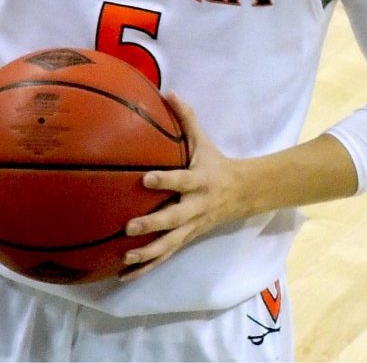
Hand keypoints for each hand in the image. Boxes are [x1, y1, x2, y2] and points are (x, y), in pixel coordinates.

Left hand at [120, 92, 244, 280]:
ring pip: (170, 245)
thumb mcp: (203, 139)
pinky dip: (147, 268)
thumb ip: (186, 118)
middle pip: (174, 219)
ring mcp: (192, 227)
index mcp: (199, 181)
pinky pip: (166, 256)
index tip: (145, 179)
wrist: (242, 192)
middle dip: (153, 225)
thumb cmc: (214, 161)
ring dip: (148, 254)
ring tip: (125, 259)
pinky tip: (124, 276)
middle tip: (129, 226)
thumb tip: (168, 91)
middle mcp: (196, 207)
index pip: (181, 181)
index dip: (165, 181)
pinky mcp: (187, 239)